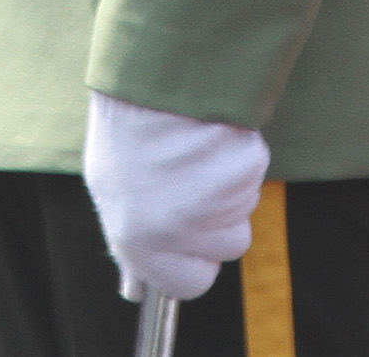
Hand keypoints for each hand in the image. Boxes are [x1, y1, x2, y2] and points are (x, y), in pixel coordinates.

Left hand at [81, 92, 267, 302]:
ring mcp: (217, 202)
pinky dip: (240, 159)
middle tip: (189, 182)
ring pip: (243, 211)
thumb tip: (135, 290)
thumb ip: (133, 248)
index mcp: (141, 243)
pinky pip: (253, 176)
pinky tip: (210, 136)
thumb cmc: (129, 135)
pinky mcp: (246, 169)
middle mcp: (180, 231)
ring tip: (195, 152)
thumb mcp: (115, 197)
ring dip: (227, 188)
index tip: (184, 233)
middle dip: (218, 221)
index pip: (190, 286)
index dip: (192, 259)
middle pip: (228, 247)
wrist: (150, 79)